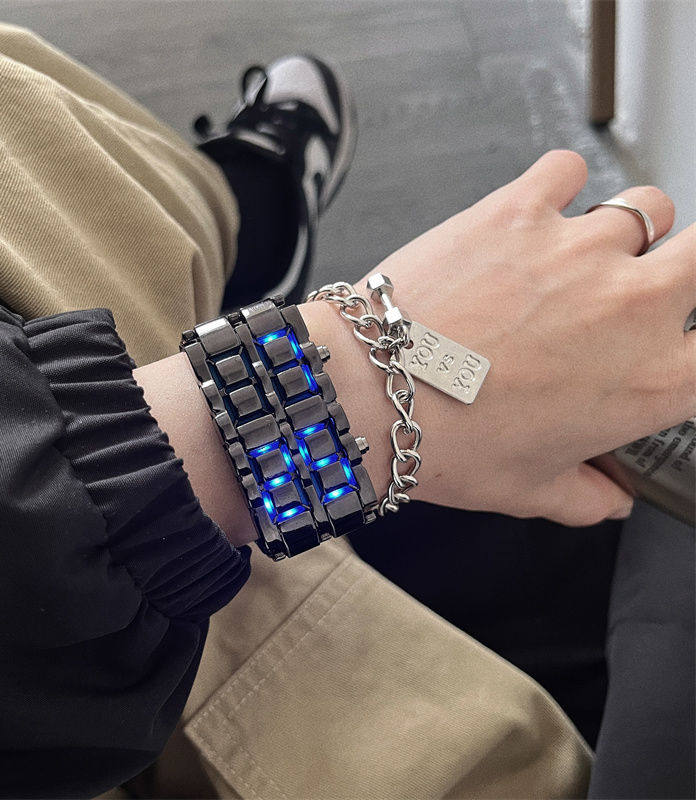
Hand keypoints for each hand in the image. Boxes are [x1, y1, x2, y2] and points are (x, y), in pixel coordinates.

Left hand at [302, 150, 694, 526]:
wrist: (373, 393)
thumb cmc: (449, 445)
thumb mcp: (529, 491)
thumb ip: (587, 497)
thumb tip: (611, 498)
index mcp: (650, 381)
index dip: (695, 338)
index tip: (675, 335)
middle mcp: (633, 306)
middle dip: (685, 266)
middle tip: (644, 283)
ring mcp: (580, 249)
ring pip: (645, 208)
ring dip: (622, 231)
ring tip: (575, 257)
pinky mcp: (522, 210)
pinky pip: (568, 170)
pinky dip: (558, 185)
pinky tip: (534, 213)